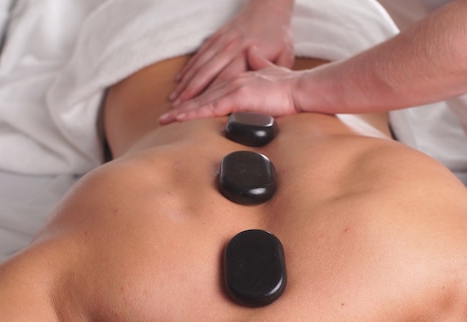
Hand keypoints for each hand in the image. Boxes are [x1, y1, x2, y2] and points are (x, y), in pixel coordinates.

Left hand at [159, 47, 303, 124]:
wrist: (301, 88)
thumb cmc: (290, 83)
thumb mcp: (272, 69)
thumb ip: (260, 62)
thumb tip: (253, 54)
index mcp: (239, 77)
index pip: (212, 89)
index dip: (195, 98)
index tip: (181, 106)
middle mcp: (232, 80)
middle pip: (202, 96)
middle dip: (182, 107)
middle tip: (165, 117)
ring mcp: (234, 87)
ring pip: (202, 101)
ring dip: (183, 112)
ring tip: (167, 121)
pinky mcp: (238, 96)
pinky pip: (211, 107)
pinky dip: (194, 113)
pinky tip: (183, 119)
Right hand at [169, 0, 293, 104]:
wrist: (270, 6)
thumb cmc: (279, 34)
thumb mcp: (285, 54)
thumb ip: (273, 74)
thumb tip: (267, 92)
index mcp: (247, 55)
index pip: (225, 80)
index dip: (211, 96)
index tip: (199, 111)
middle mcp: (231, 48)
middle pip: (207, 75)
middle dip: (191, 94)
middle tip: (178, 110)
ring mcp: (222, 42)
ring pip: (200, 65)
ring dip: (186, 83)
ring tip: (174, 99)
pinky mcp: (217, 37)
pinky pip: (199, 54)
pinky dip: (188, 68)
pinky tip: (179, 80)